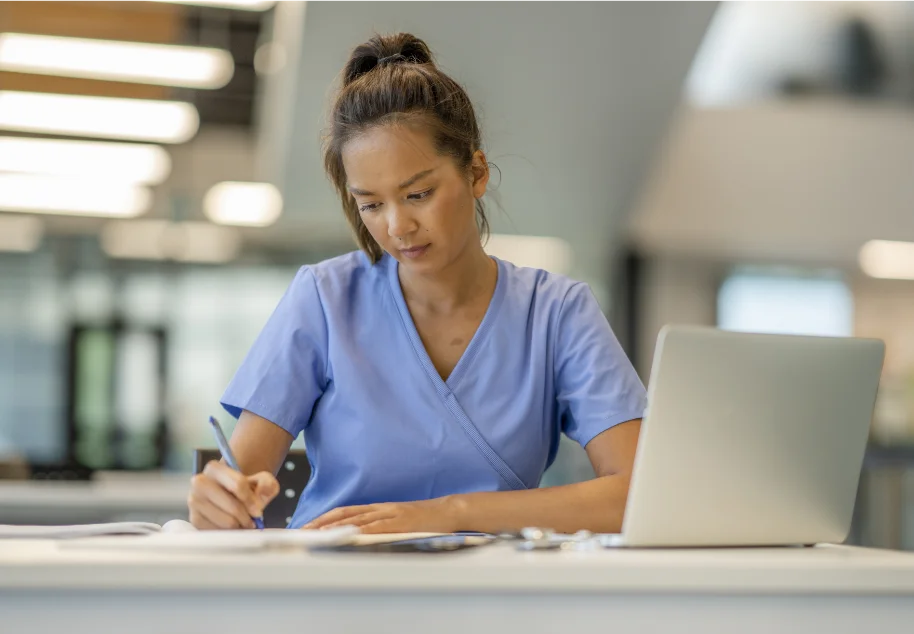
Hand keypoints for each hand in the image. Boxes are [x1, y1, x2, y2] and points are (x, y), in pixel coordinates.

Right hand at [188, 460, 278, 529]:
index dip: (252, 500)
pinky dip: (228, 533)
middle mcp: (199, 483)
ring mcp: (194, 501)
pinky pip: (217, 532)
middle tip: (252, 521)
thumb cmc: (244, 488)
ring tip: (242, 523)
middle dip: (246, 516)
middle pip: (233, 506)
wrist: (227, 495)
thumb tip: (262, 491)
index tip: (258, 510)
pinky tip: (231, 527)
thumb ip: (267, 483)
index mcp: (214, 468)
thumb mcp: (260, 480)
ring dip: (239, 526)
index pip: (238, 484)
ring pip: (226, 521)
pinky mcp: (194, 519)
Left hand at [303, 496, 462, 533]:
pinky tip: (349, 534)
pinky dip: (361, 530)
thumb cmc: (423, 519)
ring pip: (358, 519)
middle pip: (345, 514)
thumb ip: (380, 524)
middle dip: (322, 523)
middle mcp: (381, 508)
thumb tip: (358, 535)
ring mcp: (390, 514)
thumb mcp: (397, 519)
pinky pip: (378, 526)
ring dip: (336, 527)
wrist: (447, 511)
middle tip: (303, 531)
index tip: (308, 526)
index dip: (325, 518)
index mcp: (379, 508)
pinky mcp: (401, 521)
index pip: (346, 511)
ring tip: (317, 534)